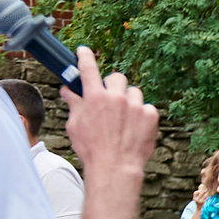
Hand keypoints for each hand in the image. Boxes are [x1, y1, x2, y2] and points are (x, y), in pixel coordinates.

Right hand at [59, 47, 158, 179]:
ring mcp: (136, 105)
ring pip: (133, 92)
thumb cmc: (91, 148)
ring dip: (128, 100)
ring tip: (123, 117)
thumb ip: (74, 104)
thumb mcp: (75, 125)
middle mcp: (116, 97)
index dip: (85, 56)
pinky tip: (134, 128)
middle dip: (112, 85)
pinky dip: (141, 115)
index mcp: (95, 97)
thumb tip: (67, 91)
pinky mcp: (151, 115)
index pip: (88, 68)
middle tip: (109, 98)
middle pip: (117, 77)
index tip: (84, 51)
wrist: (115, 167)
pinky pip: (146, 107)